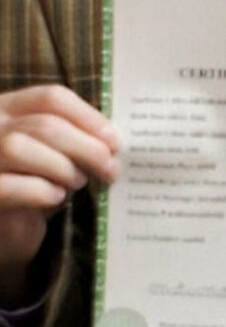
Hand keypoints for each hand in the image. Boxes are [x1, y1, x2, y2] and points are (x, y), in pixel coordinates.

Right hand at [0, 85, 118, 302]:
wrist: (4, 229)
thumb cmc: (31, 185)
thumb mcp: (53, 153)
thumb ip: (73, 139)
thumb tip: (112, 141)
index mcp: (9, 108)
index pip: (51, 98)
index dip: (88, 117)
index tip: (114, 140)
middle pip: (44, 124)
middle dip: (86, 147)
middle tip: (110, 168)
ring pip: (20, 148)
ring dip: (61, 167)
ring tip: (77, 182)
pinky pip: (9, 185)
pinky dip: (40, 190)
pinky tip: (56, 197)